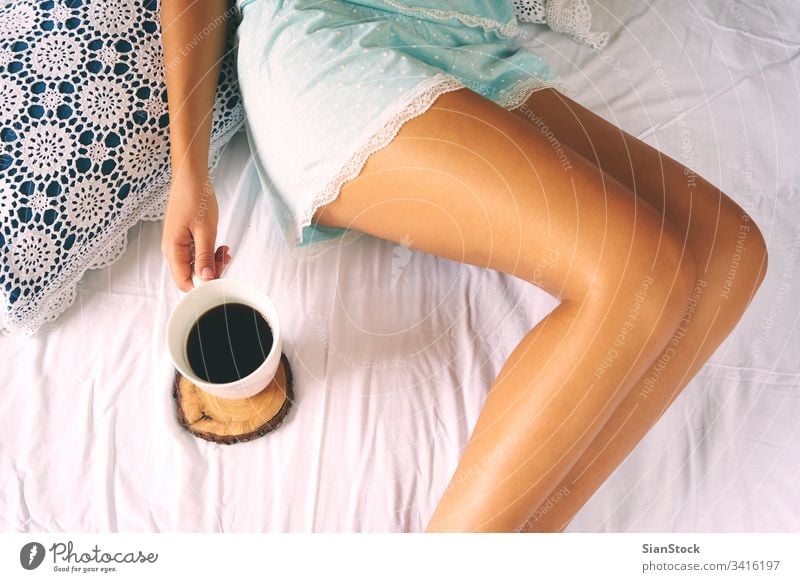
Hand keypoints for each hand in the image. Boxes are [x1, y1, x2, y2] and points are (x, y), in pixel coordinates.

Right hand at [161, 171, 231, 291]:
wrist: (191, 176)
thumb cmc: (195, 197)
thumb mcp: (205, 229)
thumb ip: (205, 256)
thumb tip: (206, 278)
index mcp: (173, 250)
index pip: (184, 282)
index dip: (202, 286)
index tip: (219, 279)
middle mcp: (172, 250)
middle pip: (191, 275)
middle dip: (210, 272)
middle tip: (224, 258)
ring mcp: (178, 244)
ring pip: (196, 265)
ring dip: (212, 262)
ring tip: (224, 249)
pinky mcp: (184, 239)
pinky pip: (197, 254)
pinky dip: (209, 253)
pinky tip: (219, 246)